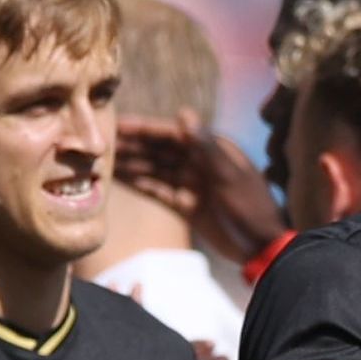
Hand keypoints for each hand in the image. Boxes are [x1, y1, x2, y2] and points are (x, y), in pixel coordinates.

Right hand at [117, 120, 284, 266]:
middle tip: (100, 142)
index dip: (144, 129)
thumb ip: (205, 146)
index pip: (171, 135)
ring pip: (155, 170)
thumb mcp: (229, 176)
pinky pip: (158, 190)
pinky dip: (140, 184)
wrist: (261, 246)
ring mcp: (191, 183)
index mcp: (211, 149)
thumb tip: (182, 112)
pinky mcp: (186, 204)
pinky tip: (119, 179)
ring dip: (131, 164)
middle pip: (159, 151)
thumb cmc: (250, 208)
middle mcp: (198, 161)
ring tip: (102, 159)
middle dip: (132, 146)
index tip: (118, 125)